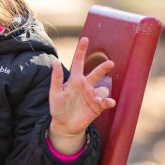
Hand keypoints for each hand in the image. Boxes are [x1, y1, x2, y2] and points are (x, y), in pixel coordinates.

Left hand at [48, 37, 114, 154]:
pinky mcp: (97, 106)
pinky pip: (106, 101)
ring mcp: (92, 96)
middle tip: (110, 63)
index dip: (81, 51)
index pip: (78, 62)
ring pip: (102, 88)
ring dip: (103, 91)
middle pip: (95, 73)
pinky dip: (108, 101)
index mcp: (74, 80)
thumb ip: (56, 78)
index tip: (85, 39)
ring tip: (100, 98)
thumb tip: (55, 62)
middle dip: (103, 68)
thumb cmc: (58, 108)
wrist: (64, 125)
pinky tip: (108, 102)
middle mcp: (85, 86)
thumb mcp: (54, 93)